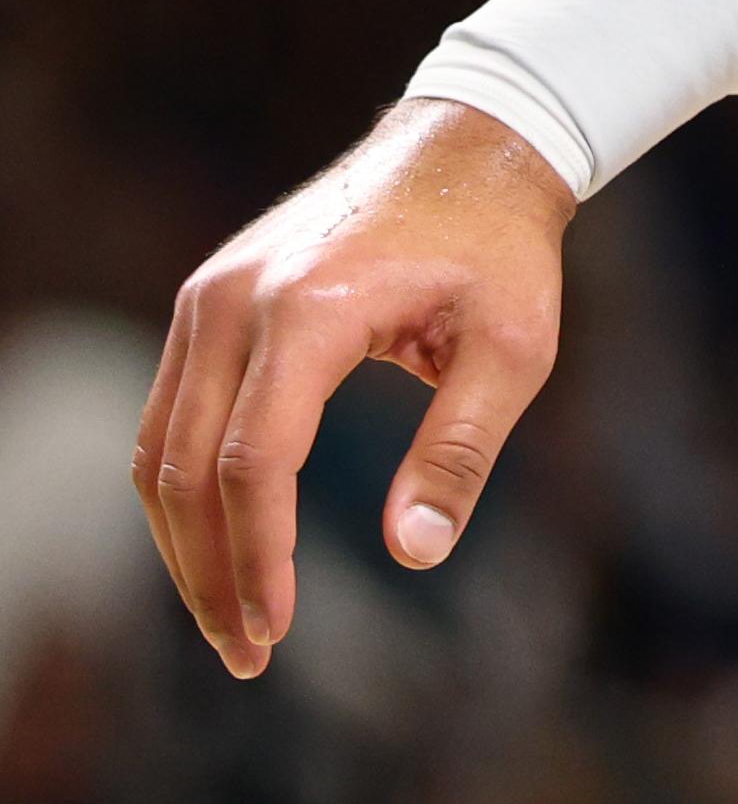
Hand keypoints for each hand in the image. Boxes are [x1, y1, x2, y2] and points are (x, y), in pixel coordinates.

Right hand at [133, 99, 576, 678]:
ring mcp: (205, 298)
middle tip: (248, 655)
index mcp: (307, 309)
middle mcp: (231, 302)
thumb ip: (458, 450)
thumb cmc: (500, 252)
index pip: (254, 460)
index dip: (257, 556)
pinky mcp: (205, 303)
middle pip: (186, 466)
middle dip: (209, 571)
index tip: (276, 631)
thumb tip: (413, 555)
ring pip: (158, 445)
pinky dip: (184, 488)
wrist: (464, 149)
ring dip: (184, 541)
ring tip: (231, 621)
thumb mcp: (513, 350)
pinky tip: (221, 547)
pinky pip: (170, 414)